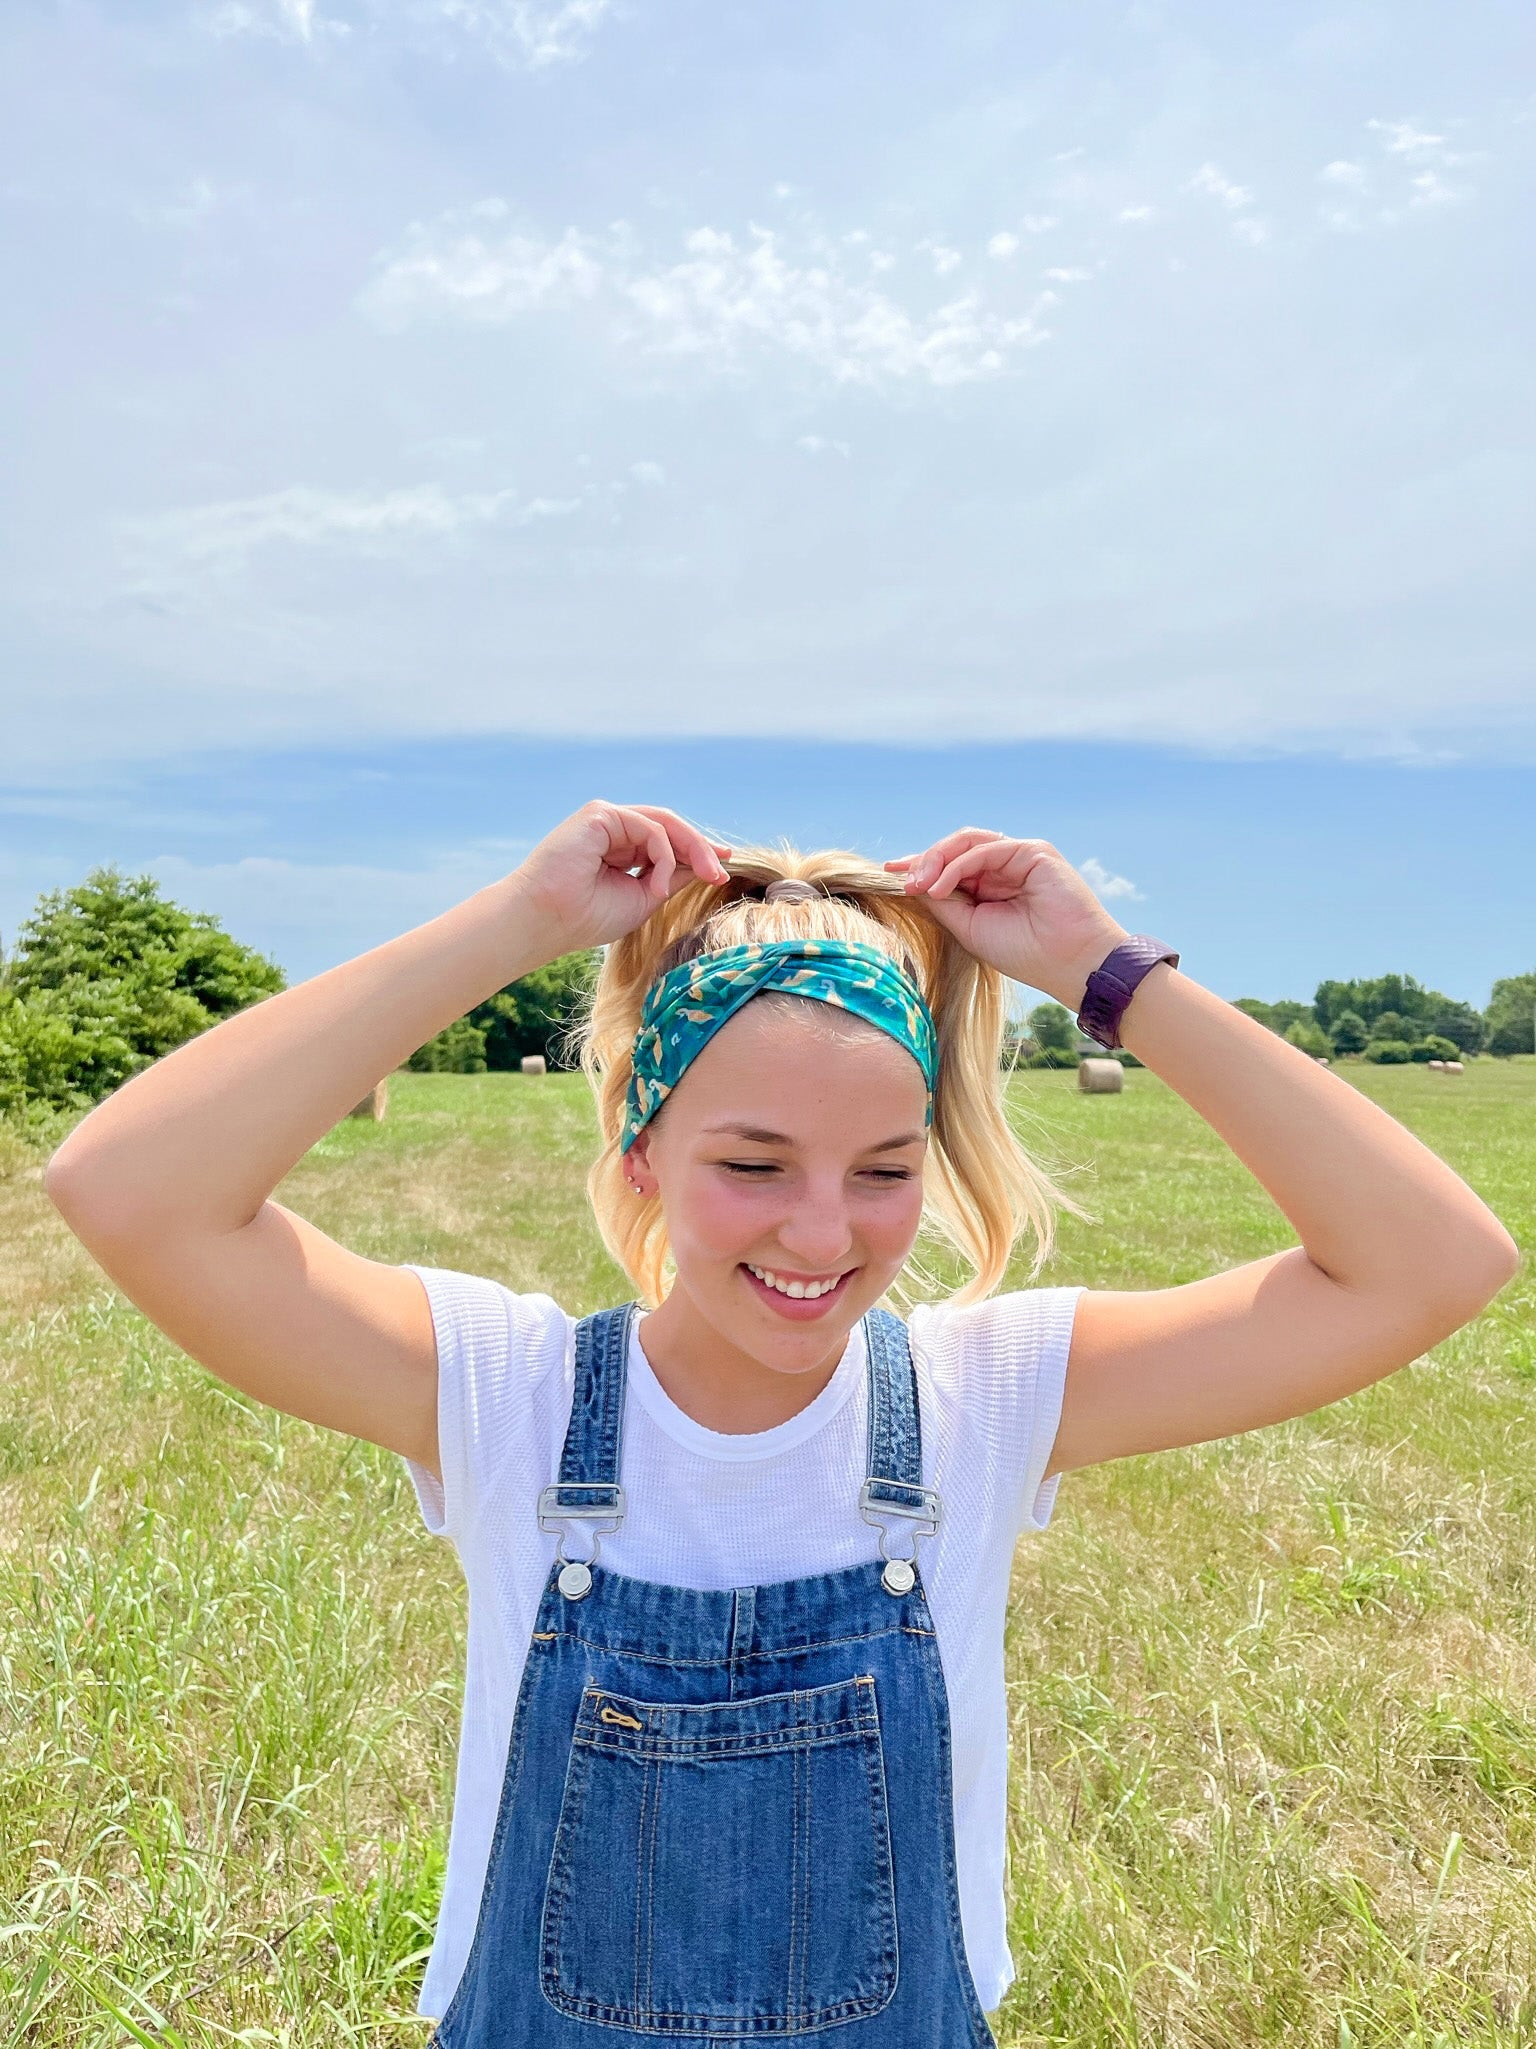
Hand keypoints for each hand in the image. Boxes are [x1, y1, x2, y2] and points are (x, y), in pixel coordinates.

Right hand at [512, 801, 731, 954]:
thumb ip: (670, 877)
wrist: (546, 920)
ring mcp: (606, 819)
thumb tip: (705, 865)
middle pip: (670, 828)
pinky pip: (650, 828)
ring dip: (691, 850)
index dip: (697, 851)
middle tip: (721, 872)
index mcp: (620, 848)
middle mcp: (613, 829)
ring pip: (664, 824)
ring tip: (708, 875)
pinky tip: (660, 883)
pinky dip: (664, 855)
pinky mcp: (601, 814)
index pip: (666, 841)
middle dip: (701, 848)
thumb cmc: (585, 917)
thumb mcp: (643, 898)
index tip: (722, 868)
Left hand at [886, 829, 1129, 1007]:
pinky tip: (940, 885)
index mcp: (991, 886)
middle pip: (954, 849)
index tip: (890, 873)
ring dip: (937, 859)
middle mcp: (1004, 868)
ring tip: (918, 882)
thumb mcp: (970, 928)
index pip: (950, 866)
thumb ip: (944, 902)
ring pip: (966, 843)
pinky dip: (958, 865)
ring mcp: (1019, 857)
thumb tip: (912, 883)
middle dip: (924, 861)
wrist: (1071, 963)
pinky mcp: (1034, 851)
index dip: (920, 866)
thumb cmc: (1026, 953)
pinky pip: (985, 849)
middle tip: (902, 880)